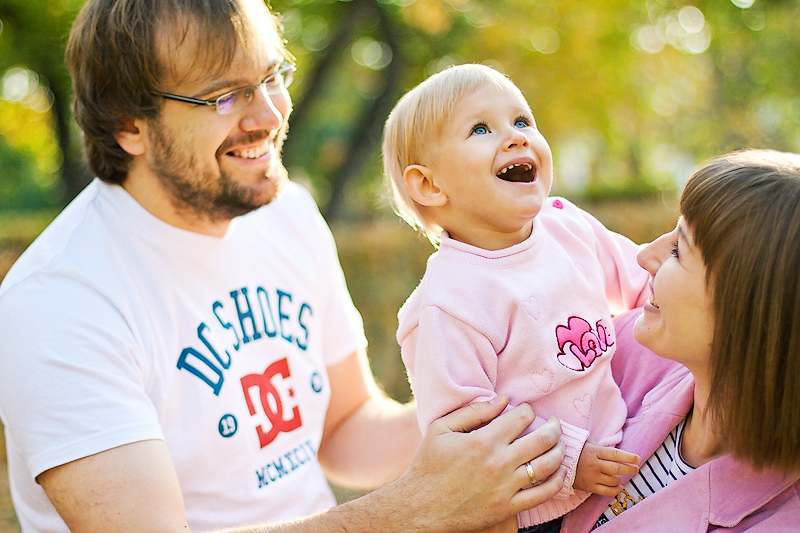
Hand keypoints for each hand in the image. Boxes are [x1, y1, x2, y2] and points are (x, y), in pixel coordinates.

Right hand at [393, 396, 565, 531]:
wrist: (420, 507)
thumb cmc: (428, 465)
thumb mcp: (441, 429)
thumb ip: (473, 411)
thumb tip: (503, 399)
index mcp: (483, 441)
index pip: (521, 417)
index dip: (528, 410)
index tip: (526, 411)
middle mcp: (498, 463)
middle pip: (543, 439)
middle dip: (554, 427)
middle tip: (555, 423)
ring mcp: (505, 487)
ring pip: (548, 466)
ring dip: (560, 451)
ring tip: (558, 444)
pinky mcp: (507, 508)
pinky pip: (542, 494)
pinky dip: (556, 481)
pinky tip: (557, 472)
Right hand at [573, 442, 639, 495]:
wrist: (559, 463)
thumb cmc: (578, 452)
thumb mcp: (589, 445)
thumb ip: (603, 449)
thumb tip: (620, 454)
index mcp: (594, 452)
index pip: (615, 454)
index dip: (628, 457)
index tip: (638, 458)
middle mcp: (594, 465)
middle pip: (617, 468)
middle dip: (630, 468)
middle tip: (636, 468)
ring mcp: (592, 477)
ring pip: (613, 480)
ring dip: (620, 478)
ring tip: (621, 476)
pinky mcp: (589, 487)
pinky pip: (607, 491)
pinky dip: (616, 490)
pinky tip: (619, 486)